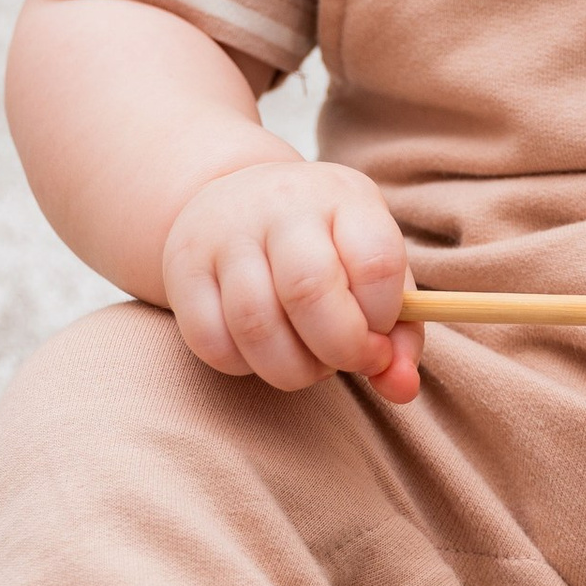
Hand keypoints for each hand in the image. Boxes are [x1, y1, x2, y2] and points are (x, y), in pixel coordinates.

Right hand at [162, 156, 421, 400]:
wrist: (239, 199)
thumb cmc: (325, 247)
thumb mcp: (372, 268)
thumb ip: (400, 333)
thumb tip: (402, 388)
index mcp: (343, 197)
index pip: (376, 262)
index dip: (385, 319)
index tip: (380, 337)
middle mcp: (281, 205)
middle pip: (309, 291)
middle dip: (340, 350)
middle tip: (347, 361)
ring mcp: (225, 234)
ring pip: (255, 323)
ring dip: (293, 370)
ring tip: (308, 364)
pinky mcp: (184, 269)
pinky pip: (210, 341)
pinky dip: (244, 367)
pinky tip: (263, 354)